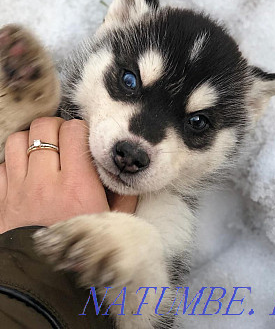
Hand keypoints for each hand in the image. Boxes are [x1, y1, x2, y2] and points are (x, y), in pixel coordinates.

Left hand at [0, 118, 136, 232]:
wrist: (49, 279)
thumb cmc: (87, 245)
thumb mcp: (116, 219)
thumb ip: (125, 191)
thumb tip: (128, 165)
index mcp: (77, 186)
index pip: (73, 131)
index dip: (80, 130)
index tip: (83, 141)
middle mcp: (44, 184)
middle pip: (43, 128)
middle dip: (55, 128)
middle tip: (63, 140)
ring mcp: (18, 191)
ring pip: (17, 140)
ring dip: (31, 141)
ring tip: (43, 152)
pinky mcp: (2, 201)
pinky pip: (1, 164)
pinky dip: (12, 163)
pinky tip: (26, 172)